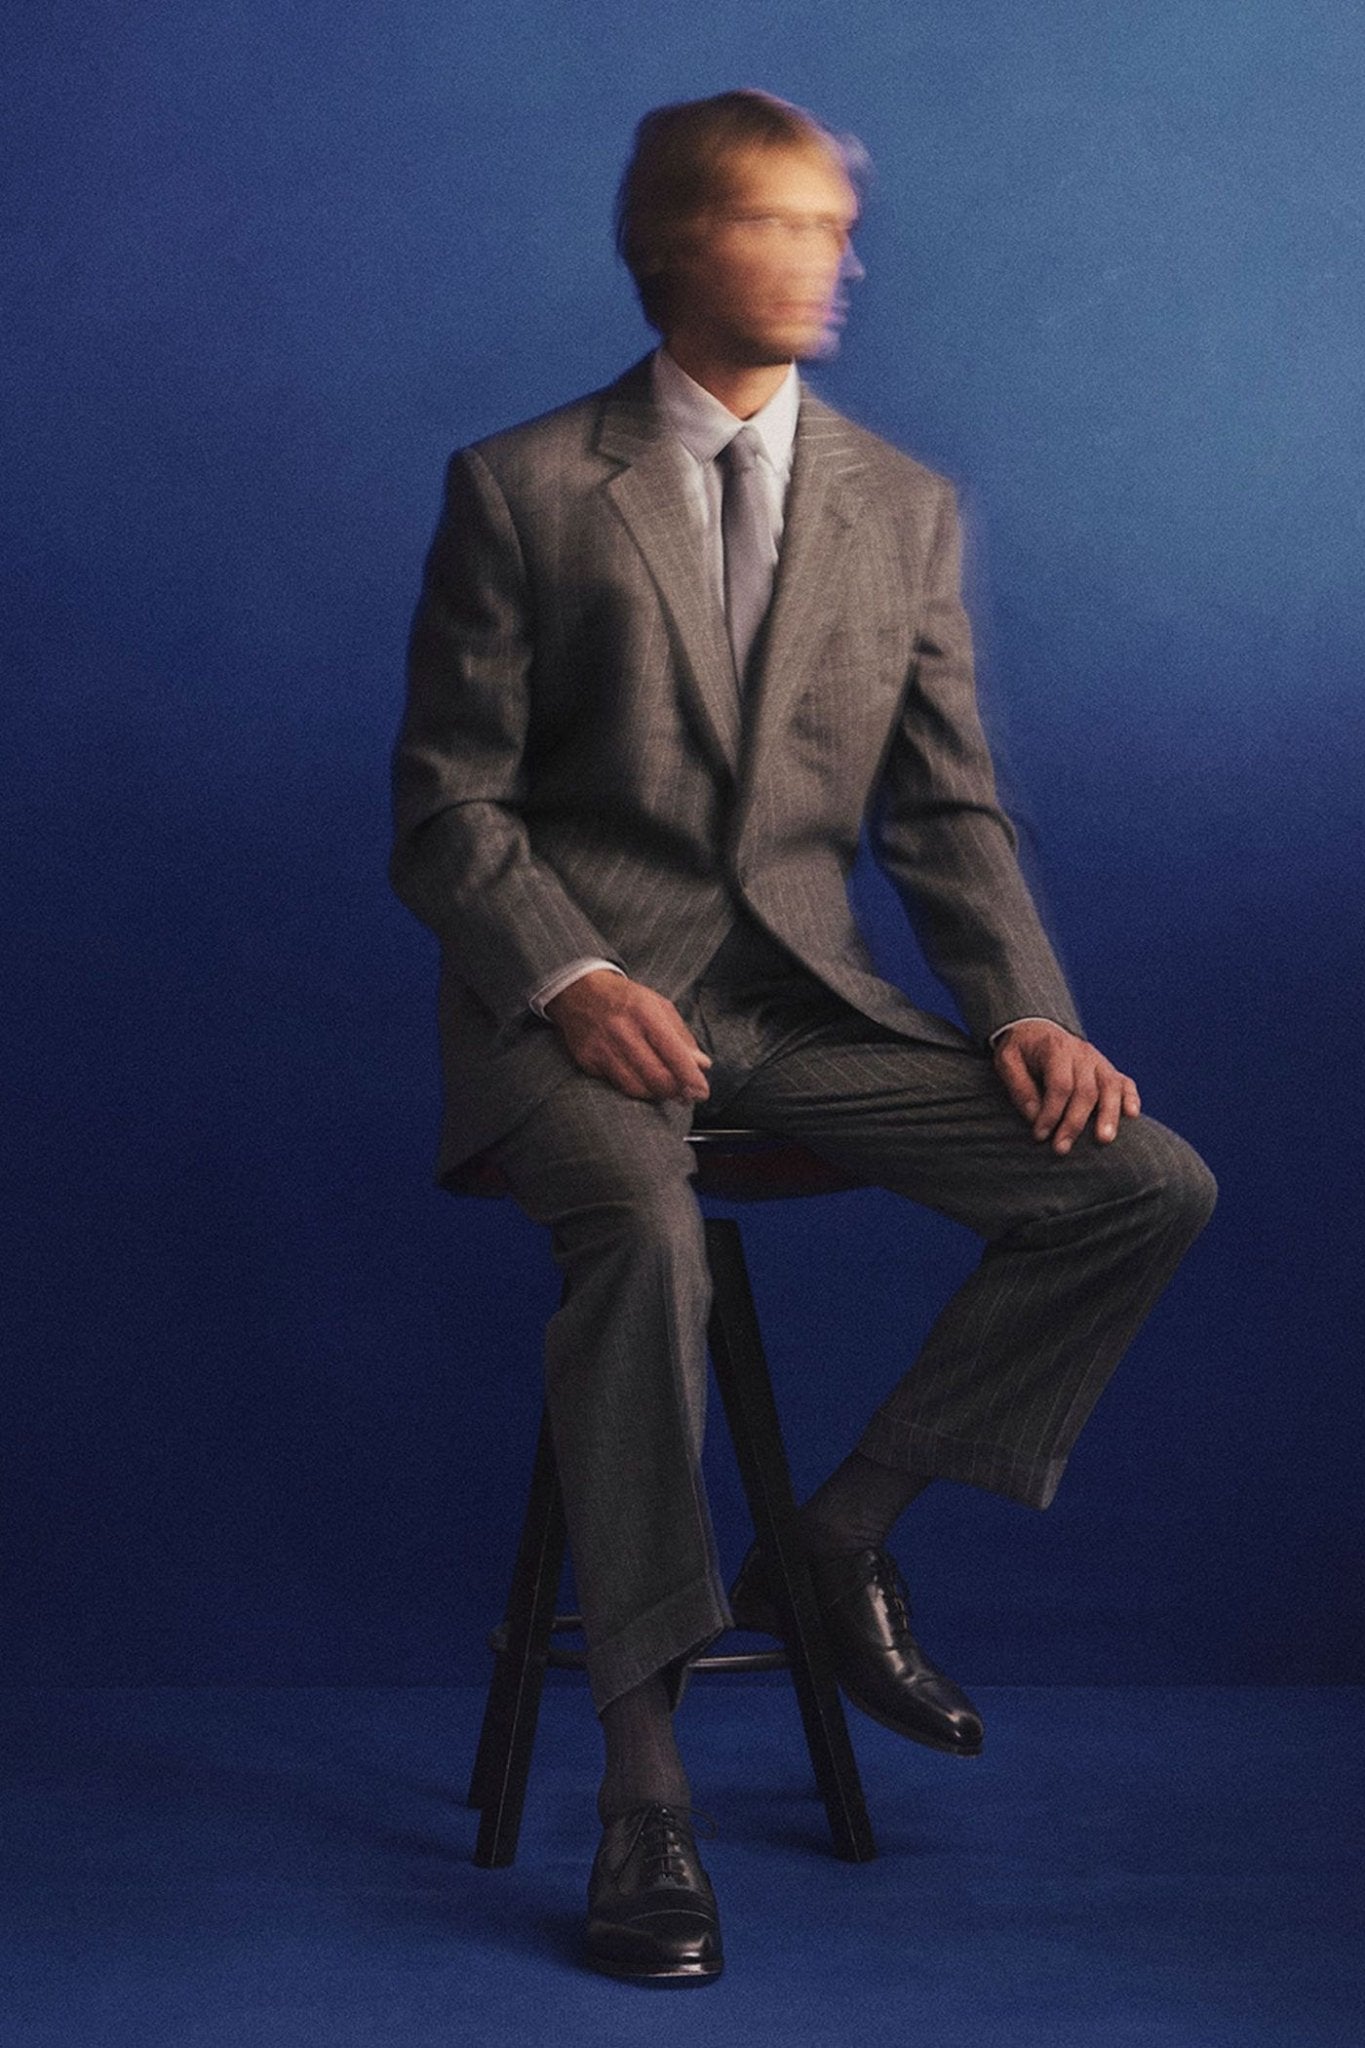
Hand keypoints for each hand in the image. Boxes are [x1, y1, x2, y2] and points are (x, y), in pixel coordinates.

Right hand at [545, 970, 712, 1103]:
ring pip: (637, 1088)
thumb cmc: (626, 999)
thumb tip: (702, 1065)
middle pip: (656, 1077)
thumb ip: (682, 1037)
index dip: (690, 1077)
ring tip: (666, 1089)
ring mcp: (602, 1047)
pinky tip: (643, 1081)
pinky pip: (618, 1085)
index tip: (702, 1091)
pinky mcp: (588, 1060)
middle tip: (686, 1095)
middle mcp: (622, 1030)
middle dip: (676, 1091)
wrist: (579, 991)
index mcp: (645, 1012)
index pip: (673, 1053)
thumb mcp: (659, 1007)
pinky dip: (635, 1089)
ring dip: (656, 1094)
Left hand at [992, 1019, 1139, 1154]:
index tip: (1040, 1135)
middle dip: (1074, 1123)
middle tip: (1061, 1148)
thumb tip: (1035, 1116)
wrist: (1038, 1030)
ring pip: (1110, 1087)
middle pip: (1086, 1090)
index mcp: (1056, 1048)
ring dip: (1108, 1115)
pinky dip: (1131, 1098)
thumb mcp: (1007, 1060)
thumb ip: (1018, 1087)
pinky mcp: (1108, 1070)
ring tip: (1104, 1140)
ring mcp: (1099, 1061)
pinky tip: (1131, 1116)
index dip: (1051, 1112)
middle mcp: (1082, 1053)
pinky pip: (1125, 1083)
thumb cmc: (1021, 1051)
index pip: (1059, 1084)